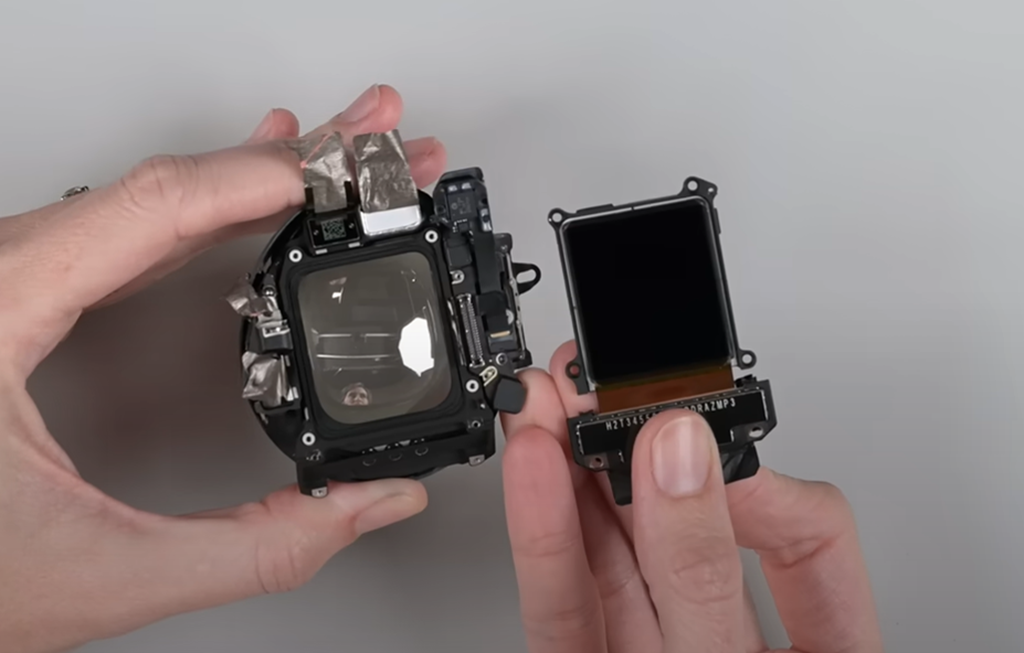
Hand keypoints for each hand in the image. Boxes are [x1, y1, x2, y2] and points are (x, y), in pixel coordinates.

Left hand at [0, 85, 444, 652]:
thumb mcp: (110, 570)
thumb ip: (260, 546)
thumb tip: (369, 501)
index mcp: (0, 309)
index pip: (156, 209)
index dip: (262, 181)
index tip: (342, 174)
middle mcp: (0, 274)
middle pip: (170, 184)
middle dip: (291, 160)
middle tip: (377, 140)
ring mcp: (12, 276)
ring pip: (154, 195)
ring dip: (257, 174)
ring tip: (340, 158)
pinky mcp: (27, 293)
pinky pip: (132, 225)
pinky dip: (207, 204)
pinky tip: (253, 193)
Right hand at [500, 341, 884, 651]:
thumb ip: (707, 573)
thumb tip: (681, 456)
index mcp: (816, 646)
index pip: (805, 537)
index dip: (752, 472)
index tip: (695, 432)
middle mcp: (726, 645)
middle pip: (682, 529)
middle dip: (629, 442)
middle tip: (598, 380)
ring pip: (608, 557)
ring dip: (568, 468)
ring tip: (548, 403)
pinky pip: (559, 605)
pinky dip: (538, 534)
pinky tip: (531, 470)